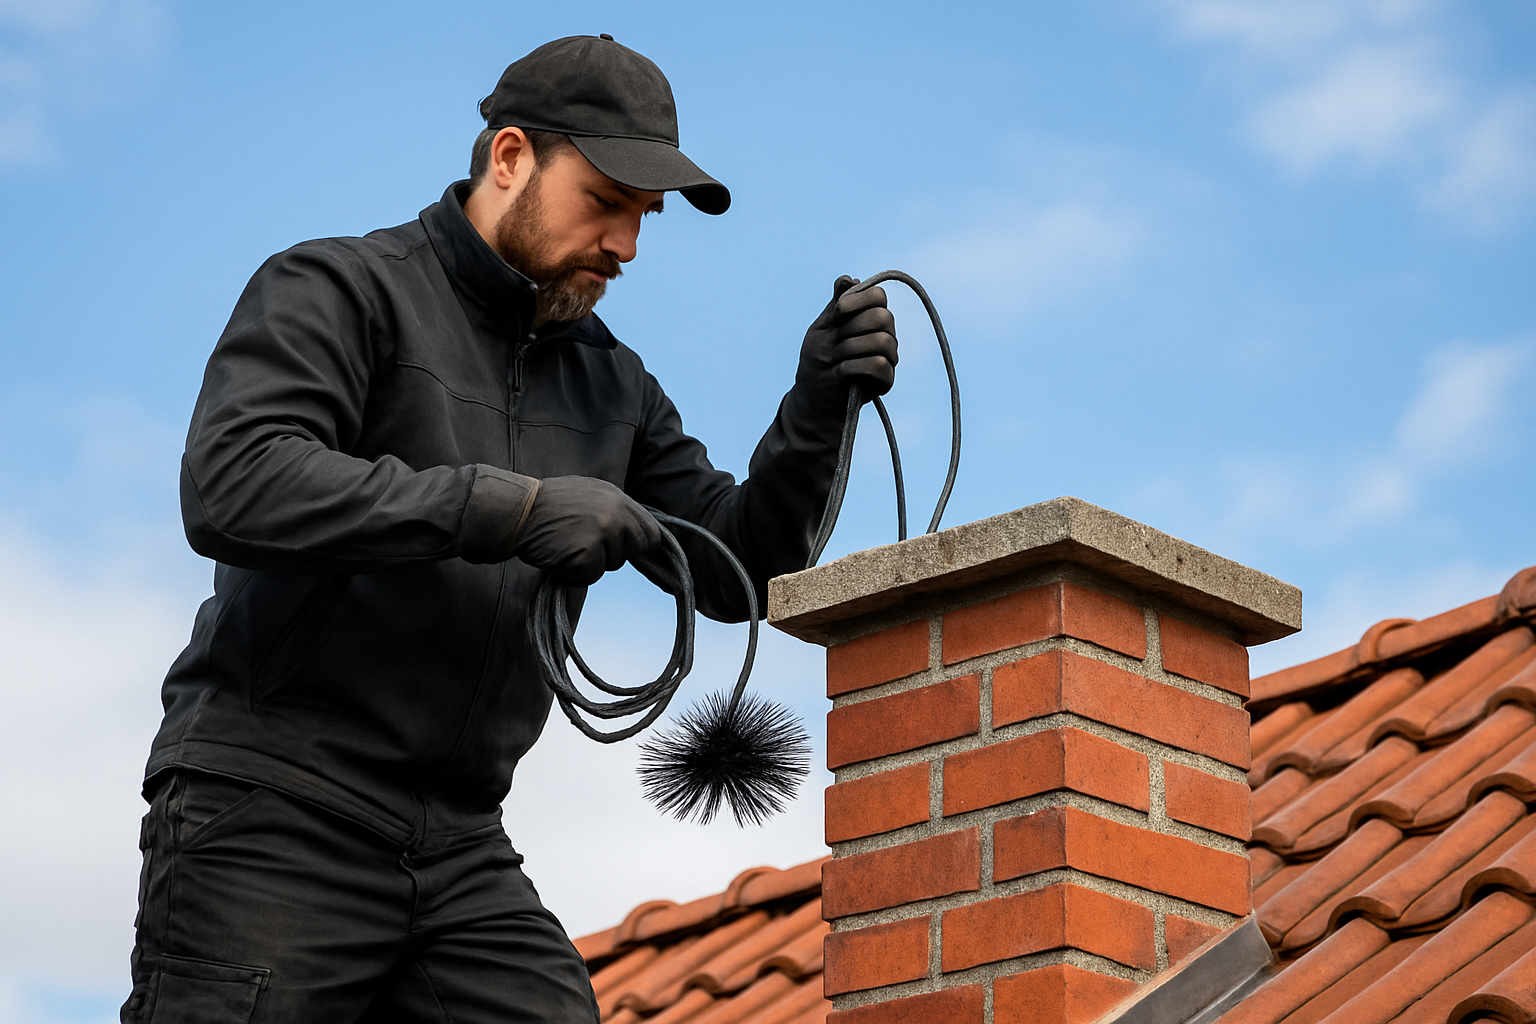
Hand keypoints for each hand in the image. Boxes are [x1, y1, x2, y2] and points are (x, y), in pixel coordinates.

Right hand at [515, 477, 663, 584]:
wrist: (517, 510)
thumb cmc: (546, 505)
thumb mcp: (587, 493)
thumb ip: (612, 509)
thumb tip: (634, 530)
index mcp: (617, 497)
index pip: (650, 531)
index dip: (640, 545)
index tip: (628, 551)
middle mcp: (615, 513)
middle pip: (636, 550)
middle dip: (615, 555)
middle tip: (586, 547)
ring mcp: (603, 533)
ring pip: (612, 564)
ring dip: (592, 563)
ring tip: (567, 545)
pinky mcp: (588, 554)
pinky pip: (591, 575)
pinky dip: (575, 573)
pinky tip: (560, 556)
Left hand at [793, 275, 898, 416]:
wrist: (814, 393)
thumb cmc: (819, 358)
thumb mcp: (823, 327)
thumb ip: (837, 303)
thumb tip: (848, 279)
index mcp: (871, 316)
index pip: (878, 296)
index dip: (857, 300)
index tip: (838, 312)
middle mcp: (886, 334)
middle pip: (883, 317)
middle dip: (851, 328)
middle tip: (836, 341)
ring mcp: (889, 357)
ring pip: (882, 341)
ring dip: (851, 349)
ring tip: (837, 358)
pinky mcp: (887, 379)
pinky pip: (879, 365)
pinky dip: (854, 366)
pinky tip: (842, 371)